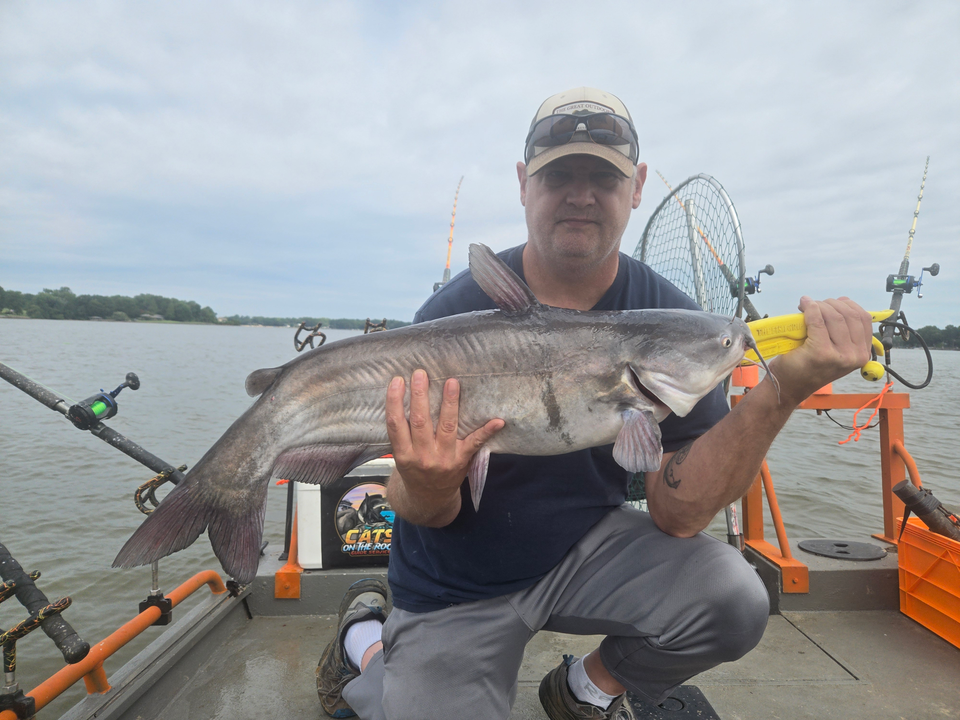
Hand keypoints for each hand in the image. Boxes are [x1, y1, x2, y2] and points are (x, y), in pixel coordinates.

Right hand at [385, 369, 502, 521]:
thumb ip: (402, 433)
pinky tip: (498, 421)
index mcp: (403, 454)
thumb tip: (405, 394)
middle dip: (420, 395)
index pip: (396, 424)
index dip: (395, 401)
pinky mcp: (462, 461)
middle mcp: (422, 457)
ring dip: (450, 403)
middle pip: (421, 422)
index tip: (397, 380)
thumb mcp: (400, 455)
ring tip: (452, 383)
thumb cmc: (413, 470)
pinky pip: (475, 443)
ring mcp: (444, 459)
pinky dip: (487, 432)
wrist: (428, 500)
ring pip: (447, 427)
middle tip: (422, 373)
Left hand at [770, 297, 873, 404]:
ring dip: (819, 306)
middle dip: (830, 304)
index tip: (831, 303)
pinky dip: (810, 309)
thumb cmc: (808, 365)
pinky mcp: (821, 353)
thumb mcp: (835, 349)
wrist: (788, 386)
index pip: (863, 318)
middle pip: (848, 315)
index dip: (847, 305)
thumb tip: (841, 302)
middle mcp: (855, 356)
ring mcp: (840, 356)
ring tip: (806, 307)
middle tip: (814, 305)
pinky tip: (803, 305)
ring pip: (833, 316)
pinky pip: (817, 321)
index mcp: (862, 353)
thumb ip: (844, 331)